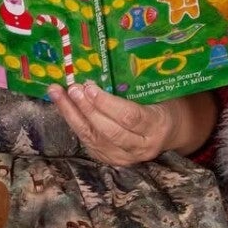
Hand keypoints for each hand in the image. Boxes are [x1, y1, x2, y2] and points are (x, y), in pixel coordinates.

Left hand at [49, 83, 213, 165]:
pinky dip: (75, 124)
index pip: (130, 117)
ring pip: (94, 139)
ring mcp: (125, 157)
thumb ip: (135, 87)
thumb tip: (104, 67)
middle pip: (109, 131)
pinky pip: (89, 143)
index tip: (89, 87)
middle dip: (87, 109)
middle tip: (71, 89)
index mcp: (156, 126)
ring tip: (58, 94)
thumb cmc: (162, 104)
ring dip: (73, 115)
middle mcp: (141, 146)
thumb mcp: (157, 94)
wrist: (169, 132)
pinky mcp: (112, 161)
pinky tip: (64, 108)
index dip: (107, 103)